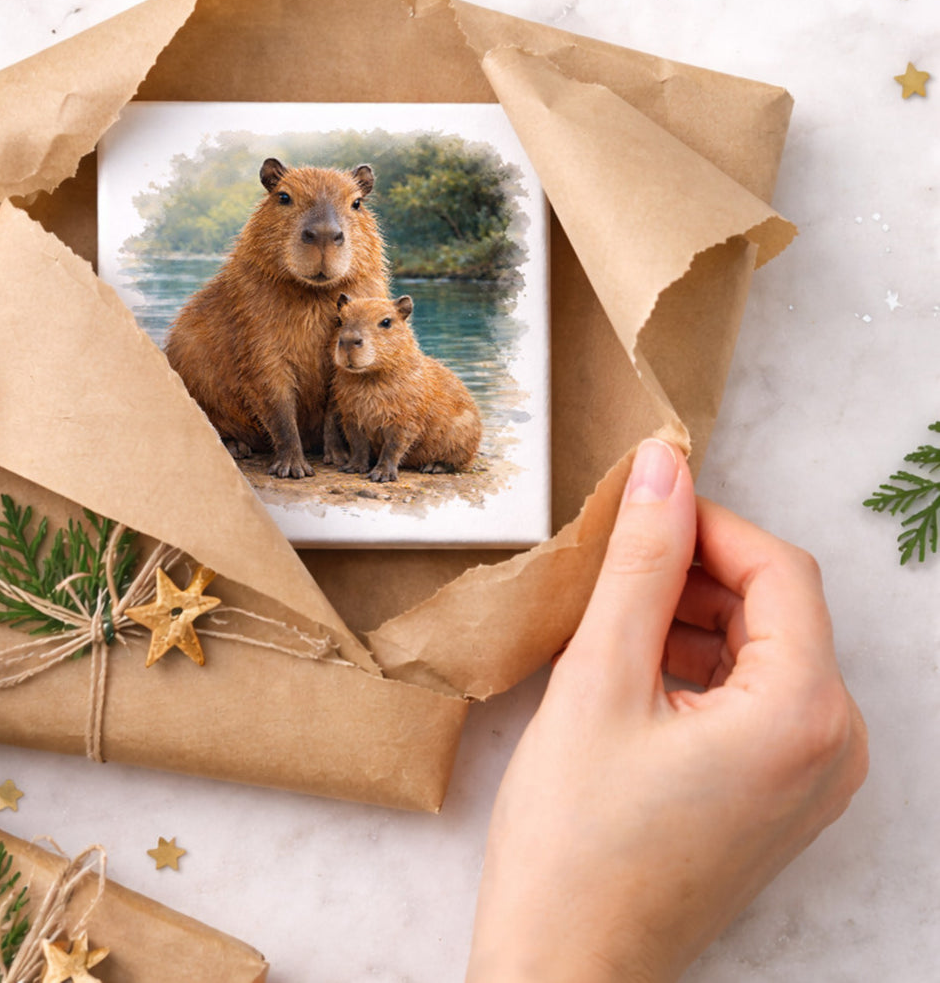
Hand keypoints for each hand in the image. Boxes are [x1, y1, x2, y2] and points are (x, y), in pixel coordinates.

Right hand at [467, 438, 868, 982]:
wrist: (566, 967)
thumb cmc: (575, 841)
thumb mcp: (599, 679)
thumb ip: (639, 563)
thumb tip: (663, 468)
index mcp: (805, 714)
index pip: (778, 568)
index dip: (705, 523)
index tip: (635, 508)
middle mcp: (834, 748)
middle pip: (775, 607)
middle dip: (692, 574)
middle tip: (607, 572)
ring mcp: (812, 779)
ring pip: (760, 650)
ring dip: (688, 618)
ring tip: (607, 628)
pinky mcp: (780, 797)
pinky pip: (754, 698)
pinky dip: (695, 667)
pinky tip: (628, 676)